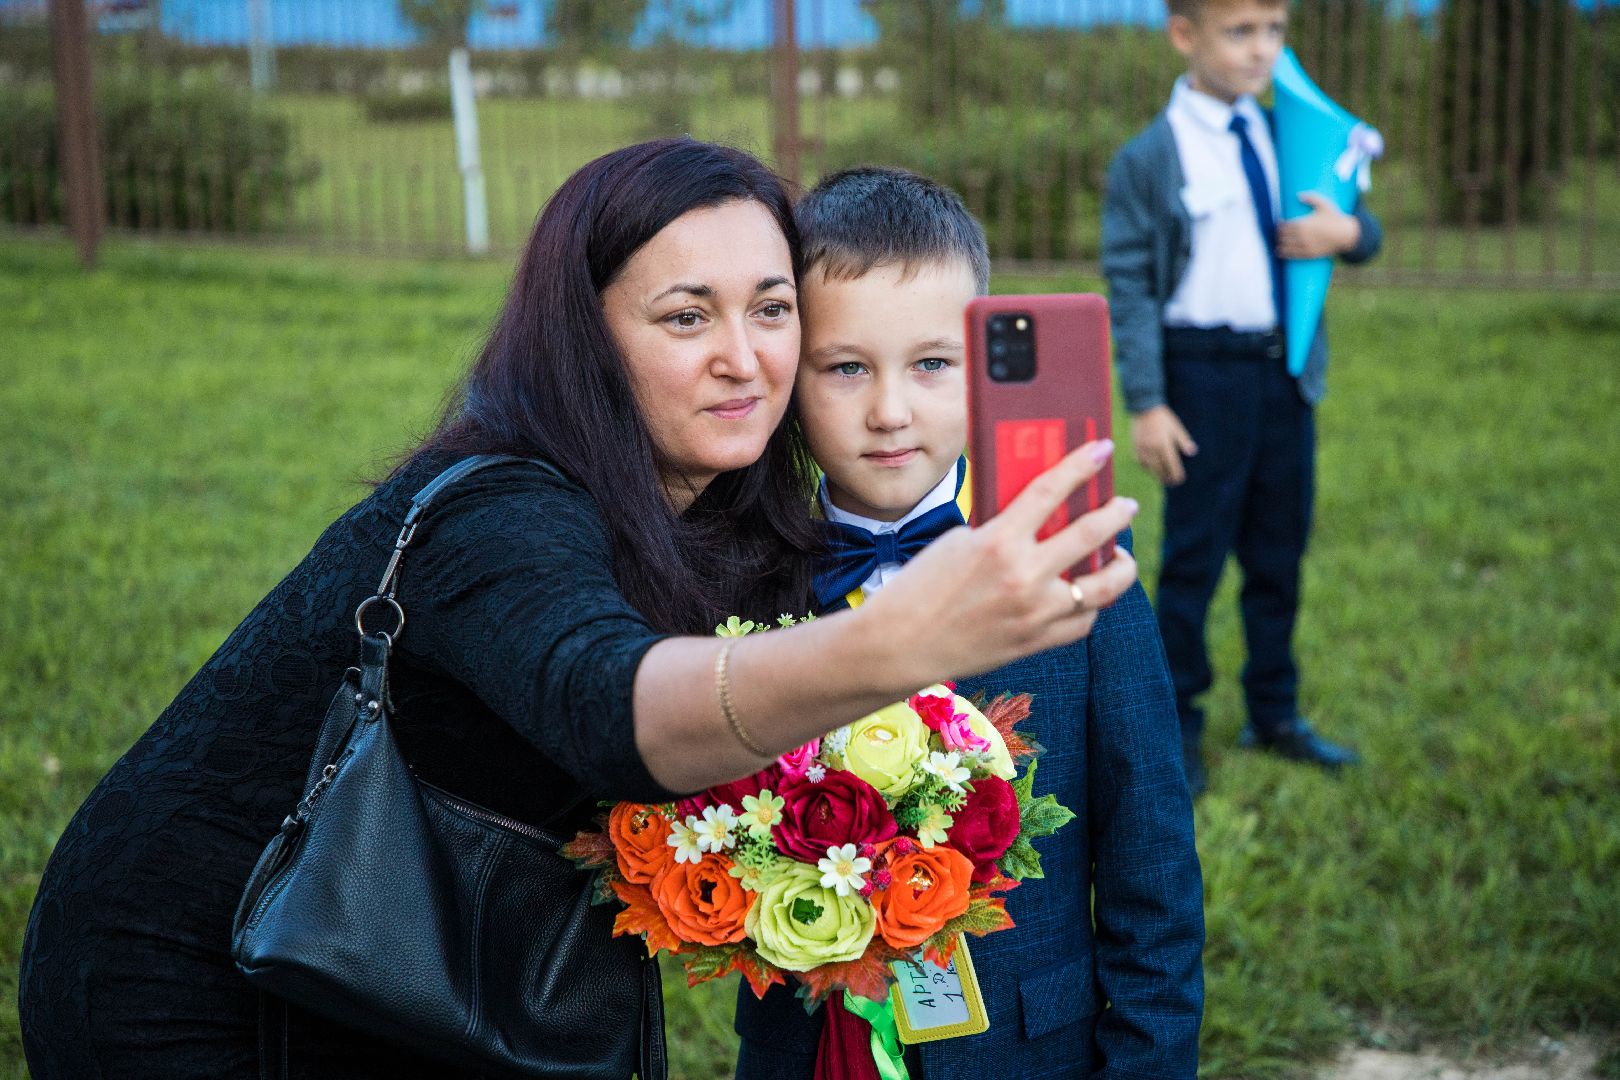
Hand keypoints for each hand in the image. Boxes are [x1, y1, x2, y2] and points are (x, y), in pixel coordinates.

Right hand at [855, 440, 1140, 687]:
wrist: (899, 644)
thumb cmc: (921, 586)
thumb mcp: (958, 542)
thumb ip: (1001, 527)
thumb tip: (1042, 516)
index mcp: (998, 541)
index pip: (1052, 489)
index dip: (1082, 464)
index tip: (1102, 448)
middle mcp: (1023, 576)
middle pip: (1092, 534)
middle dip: (1116, 514)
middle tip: (1124, 505)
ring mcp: (1034, 612)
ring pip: (1103, 586)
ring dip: (1121, 566)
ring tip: (1121, 557)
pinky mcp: (1035, 641)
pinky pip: (1083, 621)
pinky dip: (1090, 604)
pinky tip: (1088, 593)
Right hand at [1130, 405, 1196, 485]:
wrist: (1144, 407)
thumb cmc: (1163, 417)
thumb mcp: (1176, 427)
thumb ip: (1184, 441)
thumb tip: (1192, 452)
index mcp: (1165, 445)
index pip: (1172, 465)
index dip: (1176, 474)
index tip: (1180, 480)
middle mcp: (1153, 449)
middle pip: (1160, 469)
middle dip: (1166, 478)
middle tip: (1171, 483)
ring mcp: (1142, 448)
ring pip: (1149, 467)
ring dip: (1156, 474)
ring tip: (1161, 478)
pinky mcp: (1135, 446)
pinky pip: (1140, 461)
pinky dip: (1145, 466)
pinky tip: (1149, 467)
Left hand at [1276, 193, 1361, 259]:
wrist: (1346, 234)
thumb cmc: (1335, 218)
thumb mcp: (1324, 204)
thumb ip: (1311, 198)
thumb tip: (1298, 195)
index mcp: (1302, 224)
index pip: (1284, 225)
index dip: (1279, 224)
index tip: (1280, 222)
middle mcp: (1301, 236)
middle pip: (1282, 236)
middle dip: (1278, 234)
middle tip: (1279, 232)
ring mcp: (1304, 246)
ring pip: (1285, 246)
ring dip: (1279, 243)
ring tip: (1278, 241)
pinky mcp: (1308, 254)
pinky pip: (1292, 255)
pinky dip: (1283, 253)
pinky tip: (1279, 251)